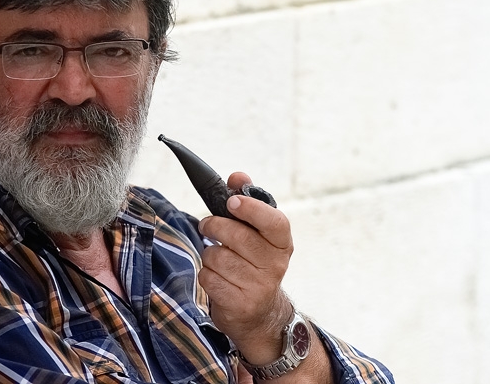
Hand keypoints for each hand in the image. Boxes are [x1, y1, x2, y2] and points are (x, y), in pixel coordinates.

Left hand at [198, 172, 293, 364]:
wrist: (261, 313)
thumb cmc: (254, 262)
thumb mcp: (257, 233)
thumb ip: (248, 201)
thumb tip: (237, 176)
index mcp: (282, 243)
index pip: (274, 222)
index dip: (252, 209)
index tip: (232, 201)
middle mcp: (275, 265)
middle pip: (237, 236)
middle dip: (214, 226)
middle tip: (207, 225)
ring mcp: (259, 287)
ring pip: (217, 256)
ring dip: (210, 254)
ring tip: (219, 259)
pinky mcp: (240, 304)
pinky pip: (209, 277)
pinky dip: (206, 274)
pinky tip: (218, 278)